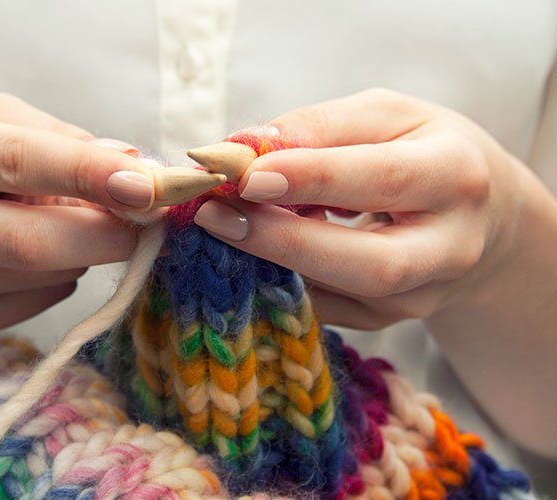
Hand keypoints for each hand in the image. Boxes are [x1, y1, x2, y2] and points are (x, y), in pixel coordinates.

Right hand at [0, 93, 153, 336]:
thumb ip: (60, 138)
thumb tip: (135, 168)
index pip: (18, 161)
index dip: (90, 175)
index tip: (149, 186)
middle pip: (30, 243)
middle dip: (106, 236)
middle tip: (141, 223)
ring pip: (40, 279)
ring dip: (80, 253)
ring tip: (60, 222)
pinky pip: (31, 307)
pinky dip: (57, 280)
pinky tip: (34, 256)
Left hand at [194, 88, 533, 329]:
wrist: (478, 215)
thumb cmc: (423, 151)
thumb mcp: (385, 116)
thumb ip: (318, 126)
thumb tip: (244, 149)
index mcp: (455, 175)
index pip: (383, 179)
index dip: (312, 179)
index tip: (244, 174)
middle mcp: (450, 247)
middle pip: (370, 264)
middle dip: (283, 242)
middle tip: (214, 216)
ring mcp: (421, 295)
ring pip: (342, 296)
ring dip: (271, 262)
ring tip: (223, 224)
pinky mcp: (387, 319)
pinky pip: (324, 308)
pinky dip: (278, 279)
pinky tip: (250, 249)